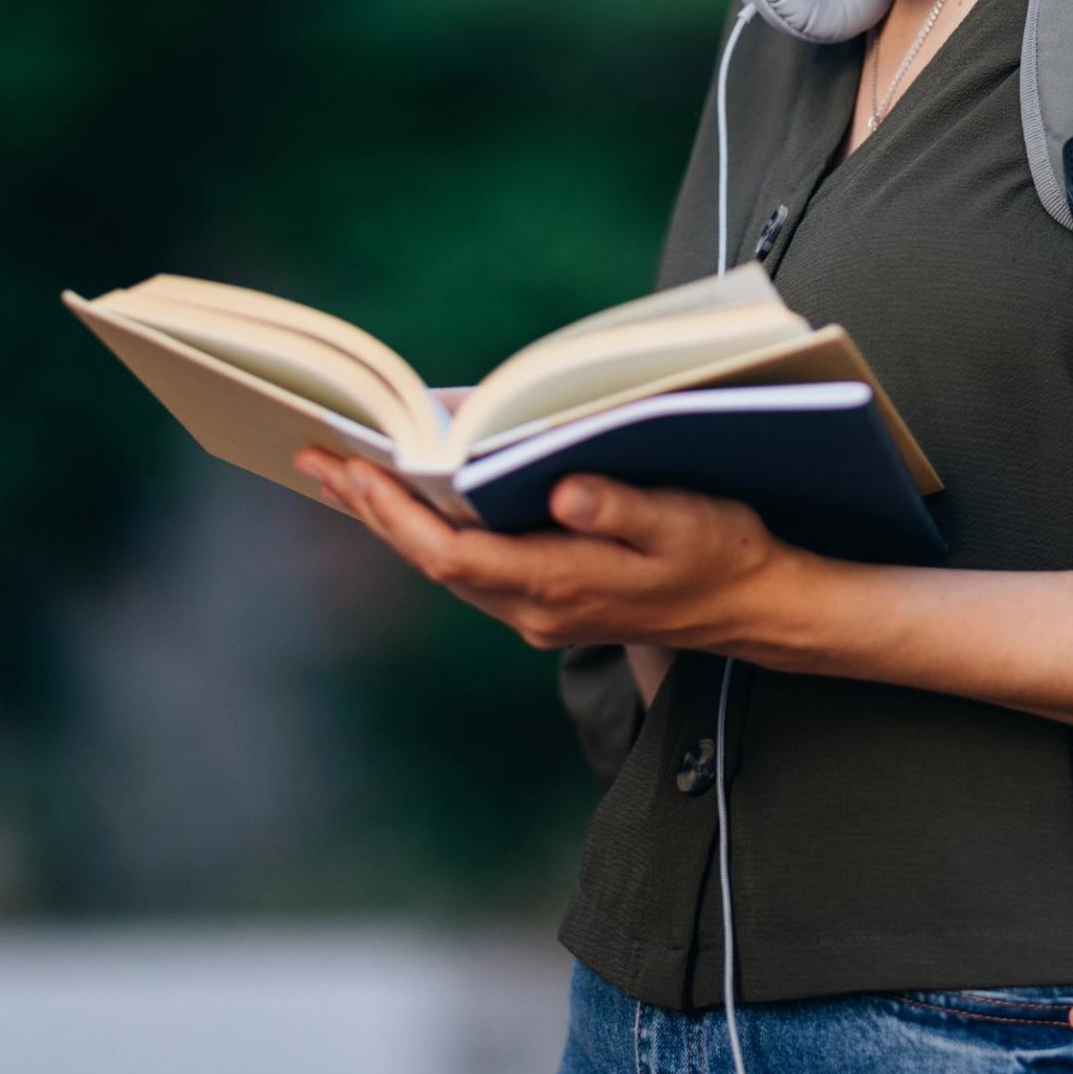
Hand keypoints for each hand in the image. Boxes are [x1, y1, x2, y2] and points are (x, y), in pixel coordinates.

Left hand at [295, 450, 806, 655]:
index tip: (355, 470)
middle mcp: (536, 609)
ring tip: (343, 476)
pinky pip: (470, 568)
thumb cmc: (723, 553)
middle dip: (371, 510)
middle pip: (431, 562)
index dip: (396, 513)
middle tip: (315, 461)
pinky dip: (431, 533)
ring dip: (393, 523)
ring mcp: (540, 612)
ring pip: (445, 567)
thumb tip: (562, 491)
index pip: (450, 554)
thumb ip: (620, 506)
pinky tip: (413, 504)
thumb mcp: (682, 520)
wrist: (757, 607)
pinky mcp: (550, 602)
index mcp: (558, 584)